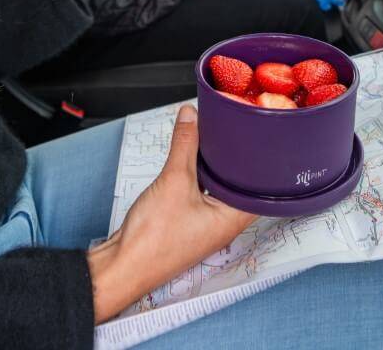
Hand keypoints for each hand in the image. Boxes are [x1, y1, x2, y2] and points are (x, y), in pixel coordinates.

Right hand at [87, 105, 254, 321]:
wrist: (123, 265)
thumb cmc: (152, 241)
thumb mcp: (173, 181)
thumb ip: (185, 144)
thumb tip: (191, 117)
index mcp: (232, 219)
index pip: (259, 186)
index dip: (260, 161)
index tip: (257, 137)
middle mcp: (222, 224)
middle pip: (237, 184)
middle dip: (233, 158)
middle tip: (231, 132)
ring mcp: (204, 224)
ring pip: (216, 187)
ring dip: (211, 167)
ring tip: (208, 142)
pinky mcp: (187, 222)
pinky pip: (199, 193)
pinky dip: (196, 176)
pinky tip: (188, 161)